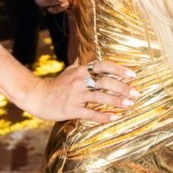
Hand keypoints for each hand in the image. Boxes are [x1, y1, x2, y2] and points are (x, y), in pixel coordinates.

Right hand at [21, 59, 139, 122]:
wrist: (37, 96)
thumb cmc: (56, 84)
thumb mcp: (69, 70)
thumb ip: (81, 64)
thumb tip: (89, 55)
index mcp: (81, 70)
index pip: (104, 66)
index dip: (119, 70)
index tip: (133, 75)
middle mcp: (79, 80)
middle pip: (105, 82)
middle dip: (122, 88)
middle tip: (135, 93)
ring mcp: (75, 95)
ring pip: (100, 98)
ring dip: (116, 102)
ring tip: (129, 105)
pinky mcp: (70, 109)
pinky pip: (89, 113)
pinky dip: (103, 116)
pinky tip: (114, 117)